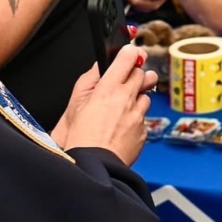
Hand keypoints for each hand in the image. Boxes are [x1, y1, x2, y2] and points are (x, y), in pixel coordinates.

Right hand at [57, 44, 157, 164]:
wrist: (93, 168)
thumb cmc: (79, 140)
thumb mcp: (75, 106)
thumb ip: (88, 82)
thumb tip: (99, 66)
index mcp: (108, 89)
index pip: (128, 57)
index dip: (130, 53)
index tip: (129, 53)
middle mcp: (127, 99)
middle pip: (143, 74)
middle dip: (136, 75)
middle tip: (125, 81)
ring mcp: (138, 115)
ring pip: (146, 95)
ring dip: (137, 98)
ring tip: (120, 110)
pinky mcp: (143, 131)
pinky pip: (144, 118)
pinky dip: (136, 120)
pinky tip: (121, 129)